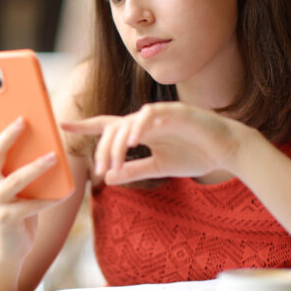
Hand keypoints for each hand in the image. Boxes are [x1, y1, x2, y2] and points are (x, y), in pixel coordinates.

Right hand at [0, 117, 70, 256]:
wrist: (8, 247)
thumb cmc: (18, 208)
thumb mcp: (17, 184)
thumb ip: (22, 164)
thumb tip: (45, 138)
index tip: (2, 102)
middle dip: (9, 135)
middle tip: (24, 120)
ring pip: (16, 180)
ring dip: (35, 167)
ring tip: (53, 156)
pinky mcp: (7, 220)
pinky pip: (32, 206)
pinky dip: (50, 199)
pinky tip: (66, 192)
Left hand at [60, 102, 254, 184]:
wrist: (227, 150)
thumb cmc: (195, 154)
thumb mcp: (160, 166)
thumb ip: (135, 170)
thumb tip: (108, 179)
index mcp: (141, 130)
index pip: (108, 126)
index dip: (85, 126)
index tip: (62, 125)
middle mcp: (146, 120)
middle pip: (114, 128)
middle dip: (104, 149)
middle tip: (101, 170)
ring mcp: (161, 114)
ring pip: (129, 121)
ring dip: (118, 142)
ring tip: (114, 161)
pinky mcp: (176, 112)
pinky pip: (152, 115)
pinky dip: (140, 125)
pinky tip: (133, 140)